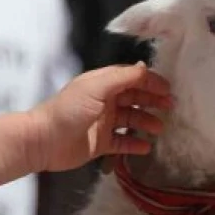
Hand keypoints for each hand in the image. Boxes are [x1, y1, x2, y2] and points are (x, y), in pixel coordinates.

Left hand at [27, 62, 171, 172]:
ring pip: (131, 120)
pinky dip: (135, 144)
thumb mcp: (96, 87)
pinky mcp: (100, 143)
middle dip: (153, 101)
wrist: (43, 141)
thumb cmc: (69, 110)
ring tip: (160, 129)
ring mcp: (103, 123)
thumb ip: (123, 77)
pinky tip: (146, 147)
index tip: (168, 89)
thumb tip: (145, 67)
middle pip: (135, 98)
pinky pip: (122, 142)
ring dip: (147, 122)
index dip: (151, 82)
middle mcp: (105, 101)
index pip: (132, 78)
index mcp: (103, 84)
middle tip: (171, 108)